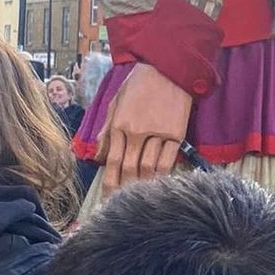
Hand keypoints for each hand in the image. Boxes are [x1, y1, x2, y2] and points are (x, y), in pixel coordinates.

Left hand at [94, 62, 192, 194]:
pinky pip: (168, 161)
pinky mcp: (176, 133)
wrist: (169, 67)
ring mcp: (158, 133)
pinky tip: (159, 186)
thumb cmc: (140, 82)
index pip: (113, 161)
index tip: (108, 200)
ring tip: (139, 201)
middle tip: (122, 207)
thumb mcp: (117, 100)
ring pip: (148, 168)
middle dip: (124, 190)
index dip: (110, 183)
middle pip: (129, 169)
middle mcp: (137, 130)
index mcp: (120, 123)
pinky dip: (162, 176)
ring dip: (143, 186)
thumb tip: (98, 155)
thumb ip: (107, 128)